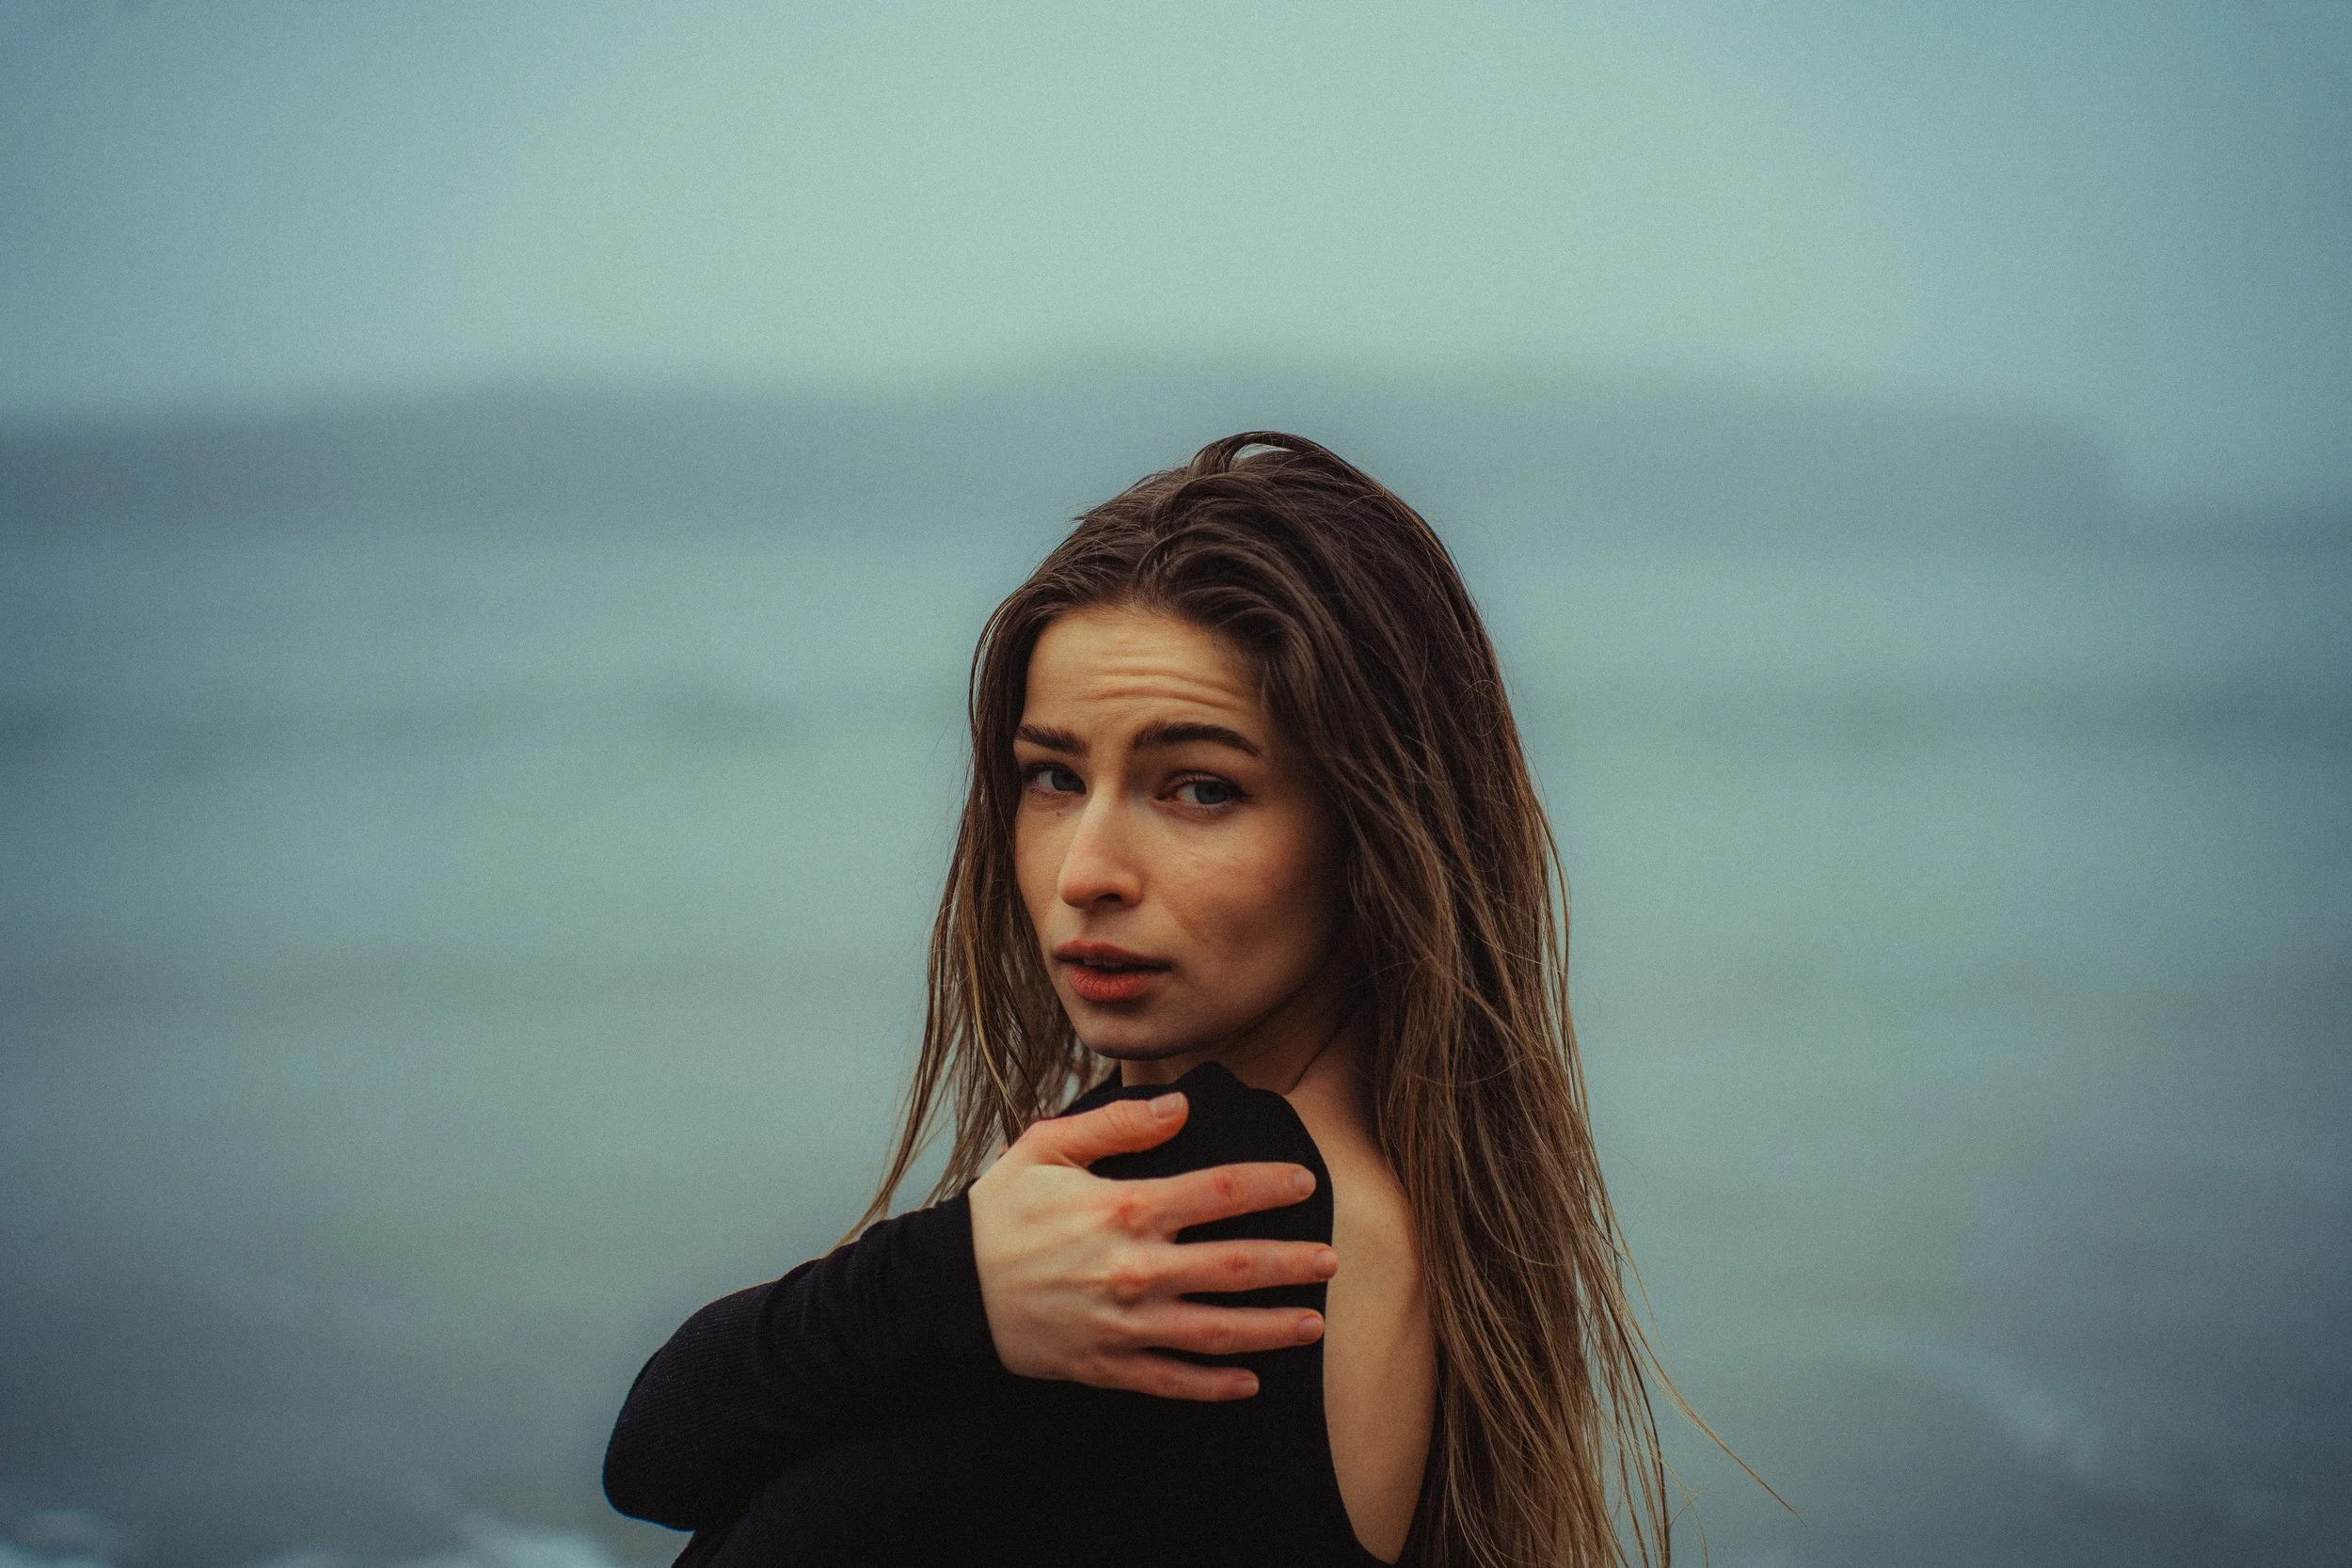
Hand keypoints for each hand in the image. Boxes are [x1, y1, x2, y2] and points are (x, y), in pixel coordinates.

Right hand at [967, 1090, 1337, 1399]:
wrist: (947, 1291)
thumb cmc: (1000, 1213)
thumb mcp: (1046, 1147)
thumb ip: (1116, 1123)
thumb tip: (1179, 1106)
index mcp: (1124, 1207)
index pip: (1220, 1192)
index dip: (1270, 1185)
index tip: (1305, 1182)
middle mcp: (1134, 1269)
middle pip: (1235, 1267)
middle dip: (1292, 1264)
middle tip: (1333, 1262)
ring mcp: (1124, 1324)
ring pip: (1217, 1331)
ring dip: (1272, 1329)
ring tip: (1315, 1324)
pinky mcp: (1106, 1366)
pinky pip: (1172, 1381)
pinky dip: (1215, 1386)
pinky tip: (1252, 1382)